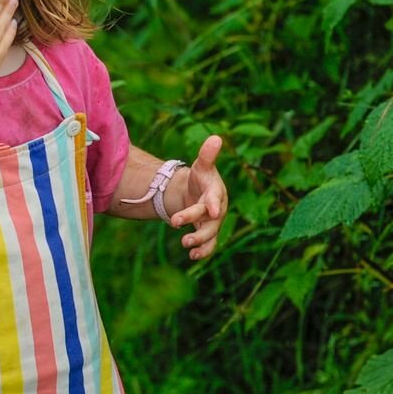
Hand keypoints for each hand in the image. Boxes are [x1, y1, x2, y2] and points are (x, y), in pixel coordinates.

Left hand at [169, 134, 228, 260]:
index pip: (215, 197)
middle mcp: (216, 209)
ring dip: (199, 241)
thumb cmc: (200, 178)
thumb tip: (216, 137)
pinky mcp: (207, 233)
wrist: (197, 193)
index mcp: (216, 192)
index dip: (213, 204)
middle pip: (208, 218)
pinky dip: (202, 251)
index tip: (211, 211)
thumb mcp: (201, 165)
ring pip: (210, 234)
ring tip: (185, 244)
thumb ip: (207, 155)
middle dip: (194, 221)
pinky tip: (192, 256)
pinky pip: (208, 245)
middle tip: (175, 222)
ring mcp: (213, 223)